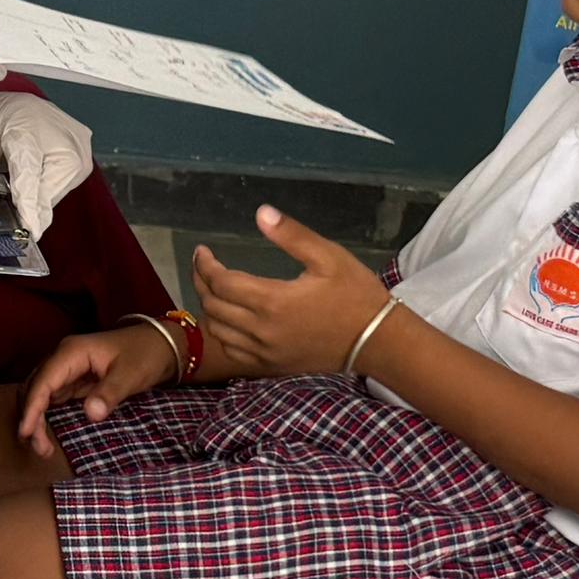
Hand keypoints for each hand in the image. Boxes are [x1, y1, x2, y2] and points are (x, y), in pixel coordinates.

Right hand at [16, 323, 175, 456]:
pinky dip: (47, 415)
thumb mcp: (131, 375)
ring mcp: (68, 369)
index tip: (26, 432)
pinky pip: (52, 397)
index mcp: (72, 352)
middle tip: (39, 448)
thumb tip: (90, 415)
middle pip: (35, 388)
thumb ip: (109, 394)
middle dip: (31, 418)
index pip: (42, 382)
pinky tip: (48, 432)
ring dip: (37, 418)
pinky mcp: (75, 379)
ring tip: (43, 446)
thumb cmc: (146, 353)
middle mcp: (64, 358)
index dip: (32, 409)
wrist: (162, 344)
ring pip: (41, 394)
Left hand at [191, 207, 392, 379]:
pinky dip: (222, 333)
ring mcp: (265, 351)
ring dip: (209, 307)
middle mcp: (262, 330)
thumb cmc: (355, 294)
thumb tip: (261, 213)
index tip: (202, 250)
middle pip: (213, 306)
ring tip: (212, 287)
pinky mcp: (272, 365)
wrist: (377, 341)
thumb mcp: (329, 257)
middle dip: (201, 282)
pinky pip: (233, 351)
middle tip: (204, 265)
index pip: (221, 282)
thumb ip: (292, 235)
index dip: (205, 264)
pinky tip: (227, 318)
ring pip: (218, 330)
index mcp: (272, 301)